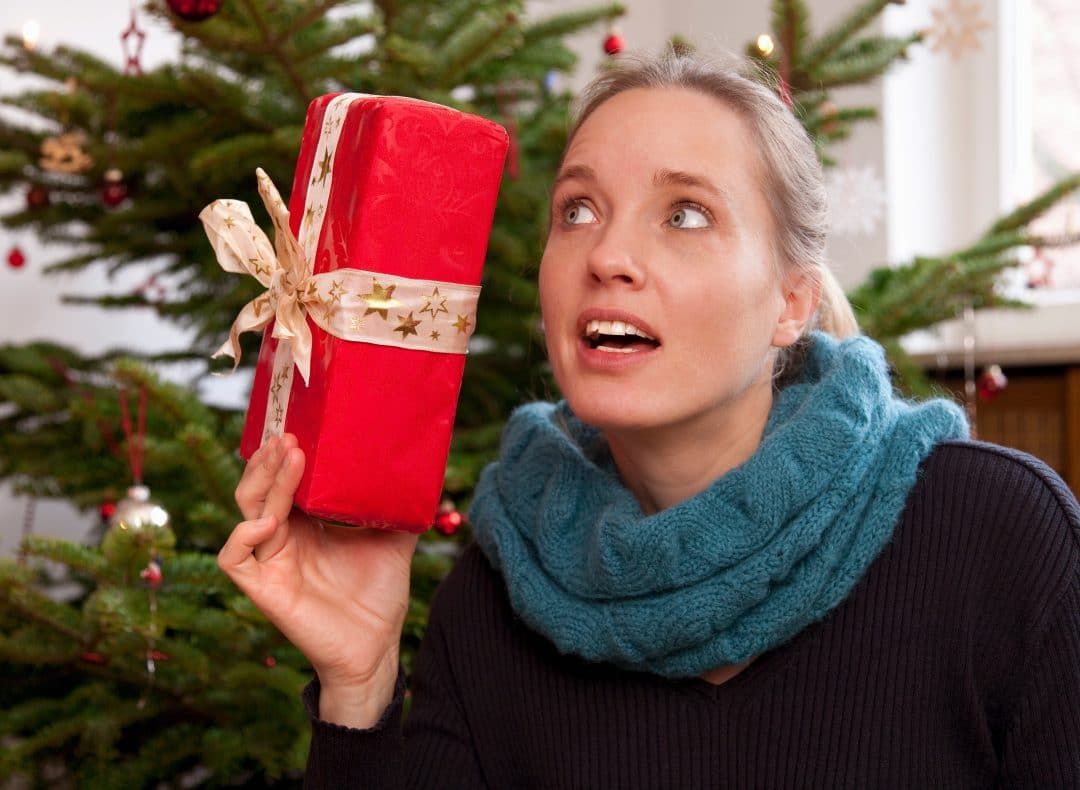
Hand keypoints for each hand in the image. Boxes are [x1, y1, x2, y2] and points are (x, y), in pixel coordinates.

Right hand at [218, 434, 418, 726]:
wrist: (376, 648)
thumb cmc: (378, 596)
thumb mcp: (394, 541)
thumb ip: (398, 508)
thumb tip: (423, 472)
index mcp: (307, 525)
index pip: (283, 482)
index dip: (284, 457)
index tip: (301, 429)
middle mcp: (283, 539)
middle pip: (258, 489)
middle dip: (270, 461)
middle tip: (290, 436)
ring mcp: (270, 563)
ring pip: (247, 512)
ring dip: (264, 483)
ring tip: (288, 457)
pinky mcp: (263, 589)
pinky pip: (234, 559)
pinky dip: (243, 536)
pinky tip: (269, 521)